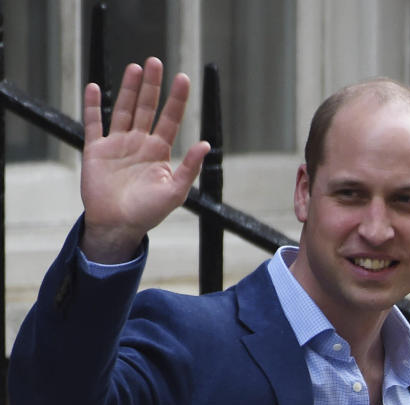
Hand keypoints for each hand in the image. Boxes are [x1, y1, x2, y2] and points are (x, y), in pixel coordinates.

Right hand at [80, 57, 209, 262]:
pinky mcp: (96, 150)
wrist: (118, 226)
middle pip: (146, 108)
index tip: (183, 78)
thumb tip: (205, 144)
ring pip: (123, 109)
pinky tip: (95, 88)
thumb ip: (189, 169)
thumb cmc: (148, 213)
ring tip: (135, 68)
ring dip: (129, 89)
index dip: (177, 99)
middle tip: (155, 61)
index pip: (170, 119)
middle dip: (152, 86)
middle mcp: (139, 144)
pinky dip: (93, 106)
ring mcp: (118, 144)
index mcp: (159, 153)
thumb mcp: (175, 192)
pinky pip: (94, 123)